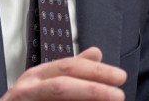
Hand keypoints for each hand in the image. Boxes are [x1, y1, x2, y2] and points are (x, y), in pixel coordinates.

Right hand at [1, 47, 125, 100]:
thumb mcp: (48, 82)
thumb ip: (72, 70)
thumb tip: (97, 52)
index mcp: (38, 75)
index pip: (70, 67)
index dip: (97, 71)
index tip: (120, 77)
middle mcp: (28, 88)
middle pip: (62, 85)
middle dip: (92, 88)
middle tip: (119, 95)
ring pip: (56, 96)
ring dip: (85, 98)